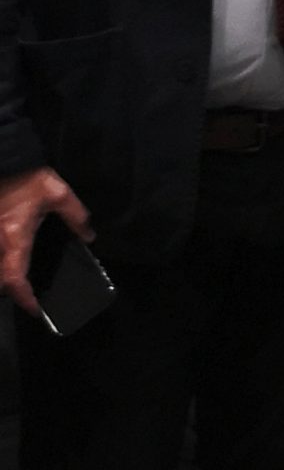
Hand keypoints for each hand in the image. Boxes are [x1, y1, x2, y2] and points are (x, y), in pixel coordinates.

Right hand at [0, 166, 90, 317]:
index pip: (15, 279)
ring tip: (19, 283)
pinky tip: (10, 261)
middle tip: (28, 296)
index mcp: (14, 238)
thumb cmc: (26, 177)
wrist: (3, 160)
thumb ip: (75, 215)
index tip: (35, 309)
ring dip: (4, 278)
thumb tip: (89, 236)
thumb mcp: (57, 193)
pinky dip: (0, 265)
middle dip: (11, 291)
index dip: (24, 298)